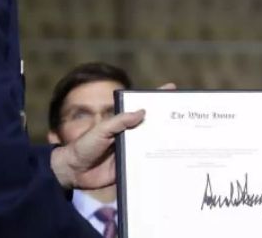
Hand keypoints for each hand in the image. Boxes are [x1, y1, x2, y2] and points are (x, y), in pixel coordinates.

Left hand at [50, 82, 176, 188]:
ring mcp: (132, 152)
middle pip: (152, 126)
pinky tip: (173, 162)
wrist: (73, 172)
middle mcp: (130, 135)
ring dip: (166, 143)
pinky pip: (147, 164)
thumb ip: (119, 121)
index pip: (142, 107)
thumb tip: (142, 112)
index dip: (156, 98)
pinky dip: (158, 163)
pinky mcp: (131, 167)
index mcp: (123, 123)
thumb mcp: (101, 130)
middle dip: (168, 121)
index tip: (172, 88)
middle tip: (188, 116)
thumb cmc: (84, 146)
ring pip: (153, 145)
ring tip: (186, 139)